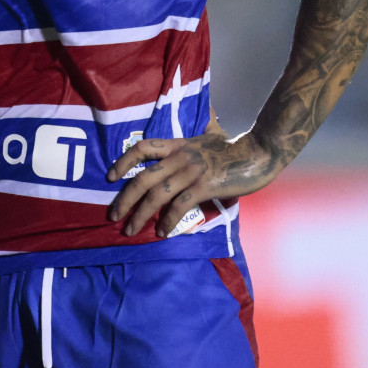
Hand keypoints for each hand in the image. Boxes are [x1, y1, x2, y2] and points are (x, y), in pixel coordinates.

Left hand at [104, 117, 279, 237]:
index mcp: (177, 145)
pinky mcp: (204, 187)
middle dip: (124, 199)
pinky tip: (162, 232)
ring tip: (130, 230)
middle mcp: (179, 157)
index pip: (142, 148)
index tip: (110, 177)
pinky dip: (168, 221)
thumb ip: (193, 139)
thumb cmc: (233, 147)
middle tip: (113, 215)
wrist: (257, 152)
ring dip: (140, 215)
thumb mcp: (207, 136)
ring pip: (156, 195)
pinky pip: (179, 207)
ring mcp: (191, 172)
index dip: (123, 161)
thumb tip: (189, 139)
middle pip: (142, 178)